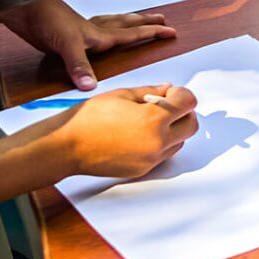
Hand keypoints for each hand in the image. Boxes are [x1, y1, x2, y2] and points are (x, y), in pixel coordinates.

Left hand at [0, 0, 175, 90]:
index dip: (153, 33)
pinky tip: (96, 32)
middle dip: (146, 22)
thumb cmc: (44, 20)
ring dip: (126, 21)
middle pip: (127, 24)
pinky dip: (100, 27)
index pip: (134, 34)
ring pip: (111, 23)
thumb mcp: (65, 45)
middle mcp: (94, 31)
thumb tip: (91, 86)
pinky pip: (92, 27)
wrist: (23, 8)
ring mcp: (81, 31)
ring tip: (136, 19)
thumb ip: (79, 65)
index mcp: (100, 35)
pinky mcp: (68, 33)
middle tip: (162, 18)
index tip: (171, 32)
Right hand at [52, 85, 198, 177]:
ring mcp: (152, 158)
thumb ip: (151, 91)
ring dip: (174, 129)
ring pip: (180, 142)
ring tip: (151, 121)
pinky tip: (141, 134)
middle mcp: (157, 141)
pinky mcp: (144, 169)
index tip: (173, 92)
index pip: (188, 103)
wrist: (67, 146)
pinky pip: (164, 154)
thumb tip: (168, 89)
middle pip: (192, 125)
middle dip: (184, 112)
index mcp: (153, 119)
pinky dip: (161, 143)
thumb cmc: (89, 118)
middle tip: (168, 105)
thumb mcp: (122, 95)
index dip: (182, 94)